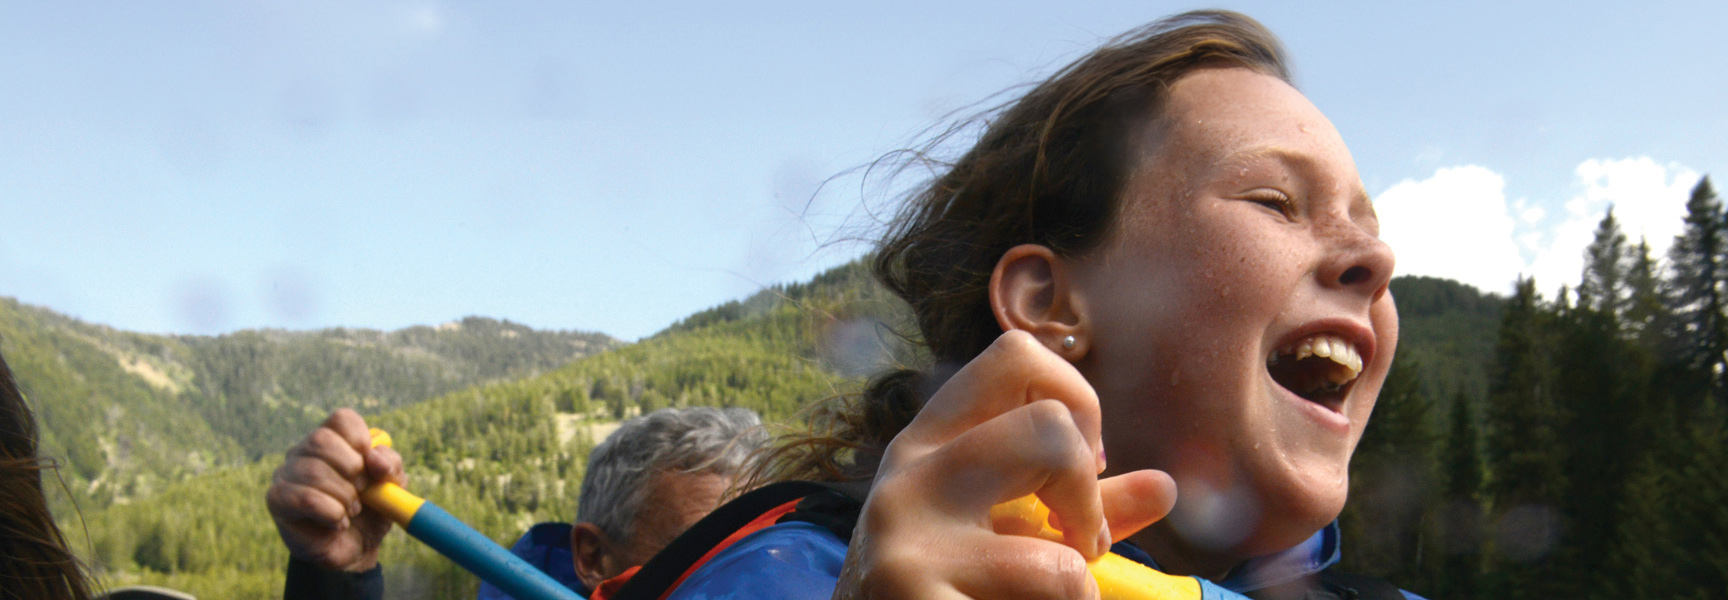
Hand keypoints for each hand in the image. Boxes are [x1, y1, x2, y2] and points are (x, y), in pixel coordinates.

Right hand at [265, 409, 404, 571]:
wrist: (356, 549)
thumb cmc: (371, 510)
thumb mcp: (392, 485)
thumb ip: (390, 464)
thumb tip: (374, 458)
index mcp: (333, 440)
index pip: (341, 419)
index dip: (360, 438)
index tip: (372, 463)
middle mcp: (304, 451)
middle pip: (322, 439)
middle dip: (351, 468)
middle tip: (363, 490)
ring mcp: (286, 473)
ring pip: (313, 471)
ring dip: (344, 495)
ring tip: (353, 510)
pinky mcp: (277, 499)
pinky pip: (304, 499)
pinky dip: (331, 513)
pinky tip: (337, 522)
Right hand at [835, 331, 1176, 599]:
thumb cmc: (939, 590)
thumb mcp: (998, 537)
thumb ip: (1075, 509)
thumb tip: (1165, 487)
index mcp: (927, 443)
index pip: (1016, 356)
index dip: (1077, 401)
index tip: (1082, 462)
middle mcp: (908, 479)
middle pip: (1049, 430)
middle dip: (1090, 499)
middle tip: (1081, 548)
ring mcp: (906, 548)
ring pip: (1057, 564)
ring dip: (1074, 598)